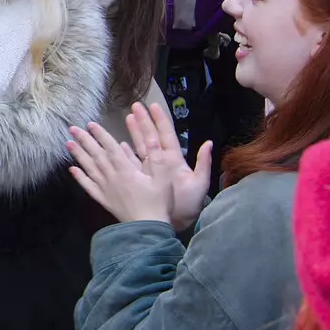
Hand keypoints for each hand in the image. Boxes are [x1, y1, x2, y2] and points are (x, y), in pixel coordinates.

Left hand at [66, 121, 172, 224]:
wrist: (148, 230)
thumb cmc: (158, 203)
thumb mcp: (163, 178)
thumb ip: (156, 157)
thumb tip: (152, 138)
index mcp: (126, 170)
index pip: (111, 147)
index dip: (101, 134)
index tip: (90, 124)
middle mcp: (112, 177)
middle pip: (96, 155)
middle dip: (84, 140)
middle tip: (72, 128)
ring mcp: (105, 190)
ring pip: (89, 168)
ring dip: (78, 155)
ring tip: (68, 143)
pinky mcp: (104, 201)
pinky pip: (88, 187)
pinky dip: (79, 178)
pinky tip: (72, 170)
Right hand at [124, 102, 212, 231]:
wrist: (178, 224)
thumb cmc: (189, 205)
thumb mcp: (199, 184)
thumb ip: (203, 163)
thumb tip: (209, 143)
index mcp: (174, 160)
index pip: (166, 135)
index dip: (160, 120)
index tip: (153, 106)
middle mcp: (161, 162)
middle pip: (150, 137)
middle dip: (144, 121)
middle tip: (135, 105)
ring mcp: (151, 171)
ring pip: (141, 147)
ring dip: (134, 133)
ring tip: (127, 118)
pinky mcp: (143, 180)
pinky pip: (132, 163)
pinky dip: (126, 153)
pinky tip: (120, 145)